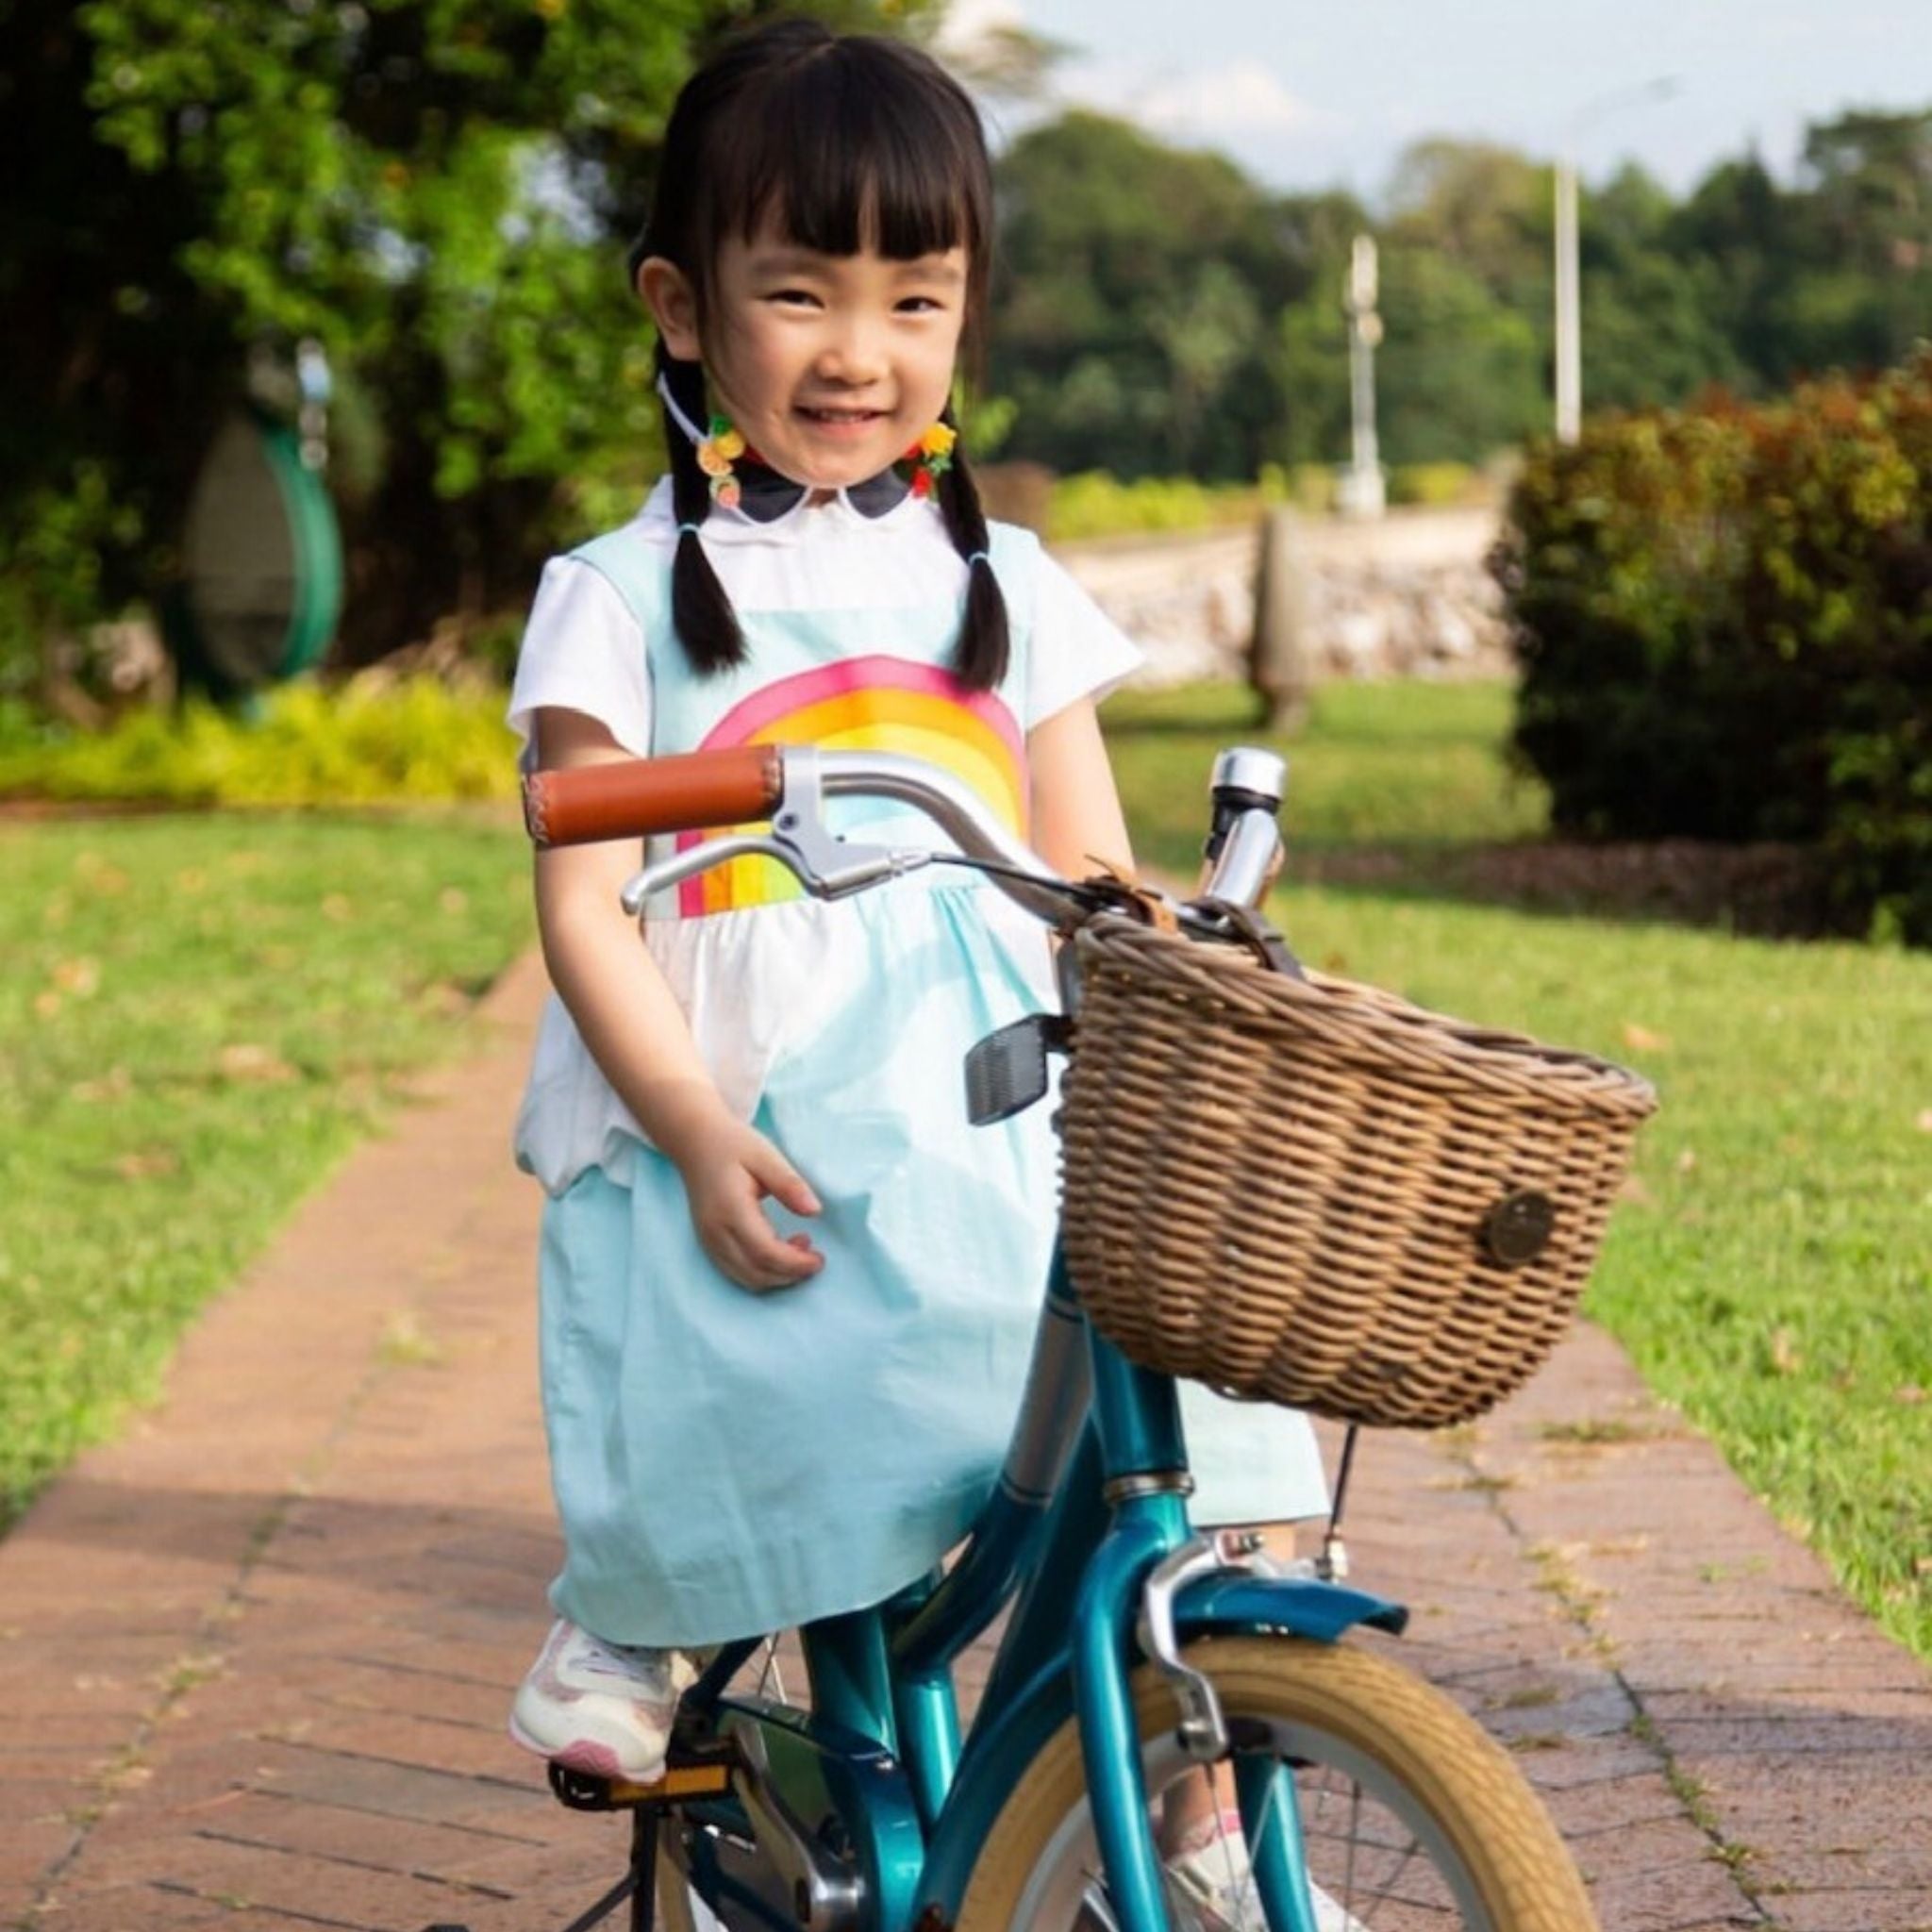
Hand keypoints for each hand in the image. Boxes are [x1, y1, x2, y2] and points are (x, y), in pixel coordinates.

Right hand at [666, 1111, 824, 1293]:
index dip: (796, 1263)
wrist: (694, 1142)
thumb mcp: (766, 1156)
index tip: (819, 1258)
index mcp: (731, 1209)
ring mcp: (708, 1240)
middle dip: (790, 1273)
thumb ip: (789, 1185)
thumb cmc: (733, 1145)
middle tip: (814, 1256)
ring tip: (799, 1247)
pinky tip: (778, 1250)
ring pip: (746, 1278)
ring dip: (777, 1275)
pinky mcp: (708, 1243)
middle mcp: (715, 1232)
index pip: (766, 1252)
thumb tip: (815, 1211)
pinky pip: (737, 1271)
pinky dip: (762, 1272)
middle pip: (757, 1273)